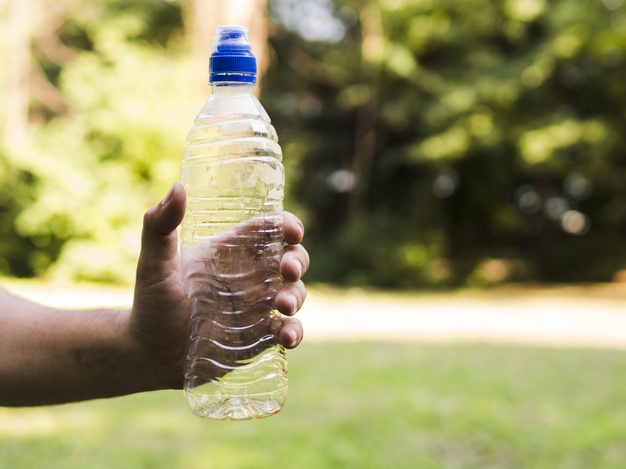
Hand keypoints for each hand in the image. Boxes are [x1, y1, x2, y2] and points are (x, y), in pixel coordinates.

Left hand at [129, 182, 308, 388]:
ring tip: (283, 306)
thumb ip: (159, 227)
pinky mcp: (260, 336)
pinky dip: (295, 331)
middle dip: (297, 260)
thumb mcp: (153, 266)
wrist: (148, 358)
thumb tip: (178, 187)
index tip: (292, 232)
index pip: (268, 230)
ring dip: (296, 295)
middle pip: (290, 258)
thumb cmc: (149, 306)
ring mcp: (257, 307)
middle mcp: (249, 276)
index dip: (287, 225)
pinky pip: (288, 329)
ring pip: (294, 292)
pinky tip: (287, 337)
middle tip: (287, 270)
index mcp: (229, 253)